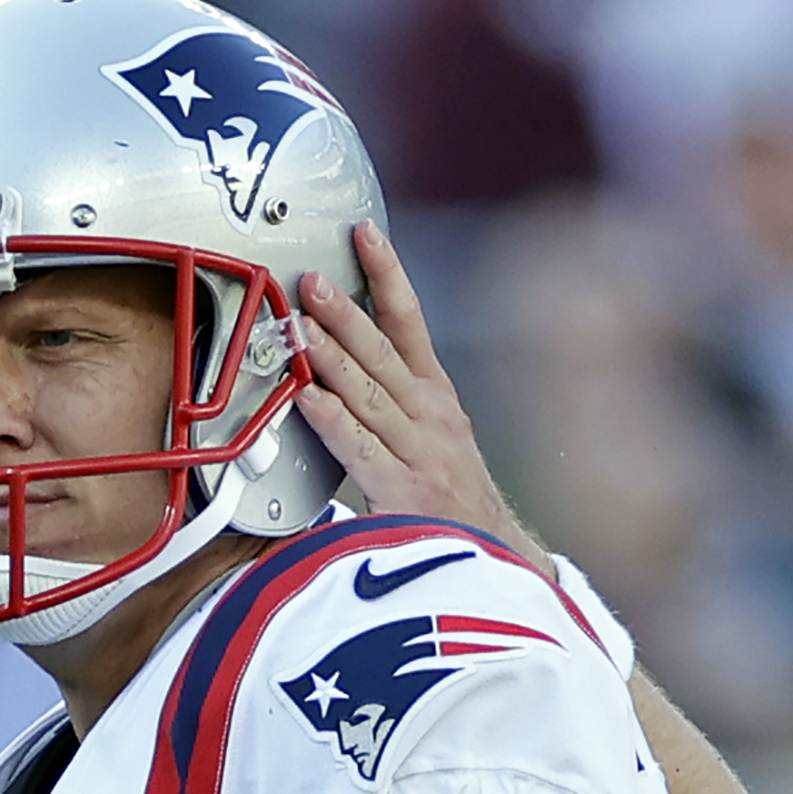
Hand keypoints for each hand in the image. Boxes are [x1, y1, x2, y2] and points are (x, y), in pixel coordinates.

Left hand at [295, 222, 541, 564]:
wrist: (494, 559)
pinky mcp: (401, 490)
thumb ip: (390, 400)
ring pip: (368, 393)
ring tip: (299, 325)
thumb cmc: (451, 499)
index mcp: (435, 396)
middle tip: (311, 278)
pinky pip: (357, 447)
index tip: (364, 234)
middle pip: (383, 351)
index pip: (409, 321)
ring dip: (331, 356)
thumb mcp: (432, 436)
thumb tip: (336, 361)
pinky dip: (329, 419)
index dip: (386, 274)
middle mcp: (429, 415)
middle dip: (345, 310)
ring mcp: (418, 451)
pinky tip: (305, 396)